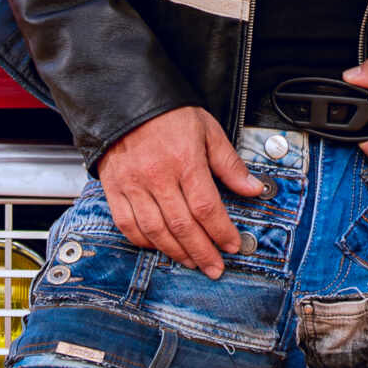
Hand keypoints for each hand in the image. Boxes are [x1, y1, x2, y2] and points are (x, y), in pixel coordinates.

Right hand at [97, 106, 267, 277]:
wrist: (125, 100)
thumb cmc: (169, 114)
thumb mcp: (208, 131)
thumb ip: (229, 164)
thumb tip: (252, 188)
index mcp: (184, 160)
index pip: (206, 207)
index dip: (221, 231)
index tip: (233, 245)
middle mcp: (157, 176)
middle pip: (182, 225)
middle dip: (202, 251)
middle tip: (215, 267)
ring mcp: (132, 184)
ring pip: (155, 231)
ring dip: (176, 252)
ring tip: (192, 262)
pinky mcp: (114, 189)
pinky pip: (128, 225)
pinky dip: (144, 242)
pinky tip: (160, 247)